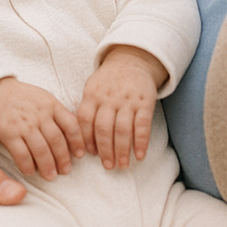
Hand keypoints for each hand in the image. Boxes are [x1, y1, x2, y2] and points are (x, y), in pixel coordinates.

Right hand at [0, 78, 84, 179]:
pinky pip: (21, 154)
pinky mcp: (8, 133)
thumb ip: (58, 114)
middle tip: (65, 171)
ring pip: (41, 150)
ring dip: (47, 166)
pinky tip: (30, 171)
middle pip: (57, 141)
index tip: (80, 155)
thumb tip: (74, 138)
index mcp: (51, 105)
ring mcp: (23, 124)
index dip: (77, 142)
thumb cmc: (23, 99)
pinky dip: (27, 165)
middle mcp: (39, 115)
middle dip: (63, 159)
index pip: (71, 125)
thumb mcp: (44, 98)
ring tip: (50, 176)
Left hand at [77, 46, 166, 168]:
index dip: (86, 139)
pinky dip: (141, 142)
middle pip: (103, 128)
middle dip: (105, 150)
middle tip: (108, 166)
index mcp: (92, 94)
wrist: (132, 60)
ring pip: (122, 129)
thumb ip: (87, 109)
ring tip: (122, 165)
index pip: (85, 120)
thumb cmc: (108, 80)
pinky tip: (139, 155)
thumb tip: (82, 139)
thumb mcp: (92, 88)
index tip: (89, 155)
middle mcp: (108, 98)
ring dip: (122, 150)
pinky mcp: (145, 102)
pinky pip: (142, 125)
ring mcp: (127, 100)